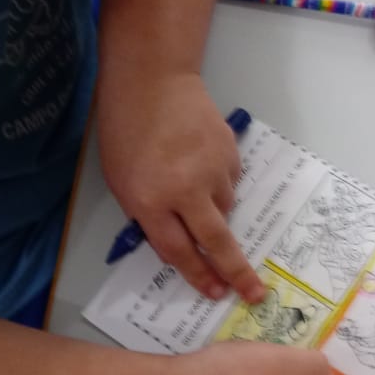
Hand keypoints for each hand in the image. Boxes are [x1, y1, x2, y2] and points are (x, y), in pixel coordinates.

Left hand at [98, 70, 264, 302]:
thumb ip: (148, 214)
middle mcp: (185, 191)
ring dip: (214, 210)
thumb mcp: (122, 180)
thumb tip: (179, 242)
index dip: (198, 276)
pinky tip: (200, 160)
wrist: (153, 81)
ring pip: (224, 209)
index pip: (179, 252)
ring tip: (191, 181)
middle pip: (216, 242)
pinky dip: (218, 181)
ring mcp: (212, 171)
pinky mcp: (230, 154)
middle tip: (253, 293)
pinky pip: (229, 181)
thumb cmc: (126, 130)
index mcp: (150, 202)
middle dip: (235, 272)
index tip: (215, 293)